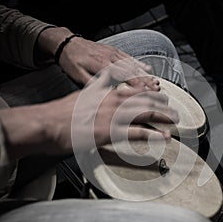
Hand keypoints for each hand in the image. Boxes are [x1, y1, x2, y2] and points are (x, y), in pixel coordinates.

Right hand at [0, 77, 177, 158]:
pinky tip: (163, 137)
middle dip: (163, 105)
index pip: (136, 89)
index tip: (161, 95)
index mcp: (107, 92)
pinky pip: (138, 133)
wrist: (47, 123)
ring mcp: (114, 116)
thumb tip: (107, 84)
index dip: (152, 92)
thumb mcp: (82, 93)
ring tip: (174, 120)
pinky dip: (153, 135)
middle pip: (146, 100)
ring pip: (146, 113)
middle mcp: (114, 101)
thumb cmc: (62, 112)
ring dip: (163, 117)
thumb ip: (98, 88)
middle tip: (173, 110)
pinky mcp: (111, 133)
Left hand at [37, 27, 158, 89]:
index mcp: (102, 65)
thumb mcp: (78, 76)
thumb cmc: (71, 61)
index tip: (146, 92)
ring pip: (133, 64)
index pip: (124, 76)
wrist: (66, 43)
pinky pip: (129, 57)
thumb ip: (94, 85)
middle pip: (132, 71)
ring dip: (145, 74)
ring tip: (155, 82)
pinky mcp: (113, 51)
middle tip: (156, 89)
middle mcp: (110, 58)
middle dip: (146, 81)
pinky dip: (138, 63)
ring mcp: (113, 53)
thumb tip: (107, 94)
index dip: (136, 85)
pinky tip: (147, 68)